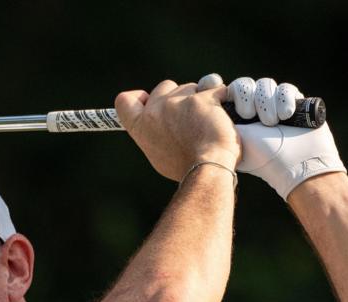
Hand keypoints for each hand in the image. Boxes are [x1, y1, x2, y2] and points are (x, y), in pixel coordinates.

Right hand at [114, 79, 238, 181]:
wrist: (206, 168)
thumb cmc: (185, 166)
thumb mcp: (159, 153)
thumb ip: (156, 132)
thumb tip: (165, 123)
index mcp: (141, 126)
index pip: (124, 100)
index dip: (138, 97)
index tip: (148, 101)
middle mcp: (155, 111)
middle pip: (164, 87)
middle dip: (178, 95)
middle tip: (190, 116)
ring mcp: (178, 102)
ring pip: (192, 87)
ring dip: (201, 99)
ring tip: (209, 122)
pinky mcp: (202, 98)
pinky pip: (215, 89)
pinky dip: (222, 100)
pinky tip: (223, 116)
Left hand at [225, 76, 346, 198]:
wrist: (291, 164)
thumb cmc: (259, 156)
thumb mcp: (232, 137)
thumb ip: (216, 119)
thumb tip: (202, 100)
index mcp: (237, 114)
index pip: (230, 90)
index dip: (231, 90)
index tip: (227, 95)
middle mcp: (254, 107)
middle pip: (245, 84)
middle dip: (246, 97)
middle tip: (248, 115)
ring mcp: (274, 104)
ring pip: (265, 84)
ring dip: (266, 102)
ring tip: (270, 122)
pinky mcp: (294, 102)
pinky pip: (286, 89)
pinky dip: (284, 99)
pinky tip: (285, 115)